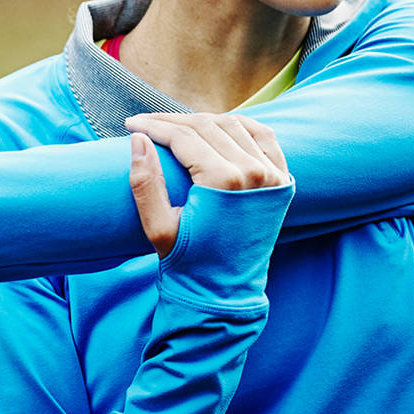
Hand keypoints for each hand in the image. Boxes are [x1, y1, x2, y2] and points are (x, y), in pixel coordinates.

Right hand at [125, 113, 290, 257]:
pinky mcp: (282, 180)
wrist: (225, 292)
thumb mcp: (158, 228)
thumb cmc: (188, 263)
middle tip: (146, 124)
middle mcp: (255, 172)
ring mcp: (273, 175)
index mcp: (224, 182)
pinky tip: (218, 125)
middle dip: (172, 121)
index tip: (131, 124)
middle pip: (207, 126)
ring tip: (174, 127)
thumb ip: (145, 183)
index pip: (184, 136)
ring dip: (202, 121)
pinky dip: (240, 125)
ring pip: (234, 126)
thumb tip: (138, 139)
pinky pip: (264, 137)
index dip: (154, 126)